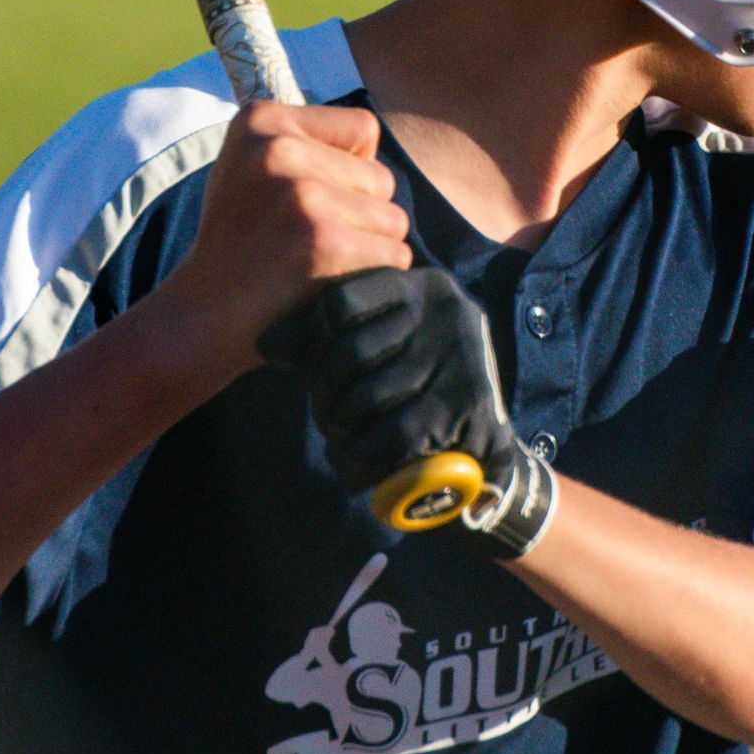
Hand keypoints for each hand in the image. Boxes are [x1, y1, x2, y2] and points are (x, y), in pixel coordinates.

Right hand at [158, 102, 411, 380]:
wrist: (203, 313)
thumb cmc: (240, 237)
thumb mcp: (251, 165)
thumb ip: (308, 143)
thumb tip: (376, 153)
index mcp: (260, 120)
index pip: (363, 128)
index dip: (349, 169)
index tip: (307, 199)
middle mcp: (279, 149)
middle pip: (381, 178)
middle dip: (359, 213)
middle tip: (308, 240)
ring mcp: (302, 197)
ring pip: (393, 220)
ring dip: (368, 248)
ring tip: (318, 263)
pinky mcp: (324, 244)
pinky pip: (395, 256)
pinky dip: (375, 277)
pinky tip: (331, 284)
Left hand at [259, 264, 516, 497]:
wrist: (484, 437)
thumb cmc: (416, 383)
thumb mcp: (374, 346)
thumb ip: (321, 339)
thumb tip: (269, 344)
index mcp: (419, 288)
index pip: (341, 303)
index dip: (313, 340)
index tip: (314, 369)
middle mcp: (444, 313)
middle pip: (351, 352)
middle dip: (326, 394)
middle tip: (327, 416)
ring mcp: (461, 357)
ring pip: (369, 396)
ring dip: (343, 431)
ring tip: (340, 442)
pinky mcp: (469, 407)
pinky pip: (396, 433)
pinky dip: (367, 456)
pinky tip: (358, 465)